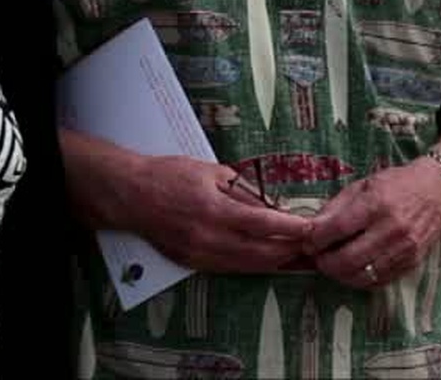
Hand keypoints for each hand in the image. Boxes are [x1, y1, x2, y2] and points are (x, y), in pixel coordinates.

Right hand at [122, 155, 314, 274]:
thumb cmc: (168, 175)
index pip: (262, 223)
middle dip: (287, 250)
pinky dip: (250, 265)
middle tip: (308, 245)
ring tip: (293, 255)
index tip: (309, 228)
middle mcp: (208, 237)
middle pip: (258, 252)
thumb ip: (240, 189)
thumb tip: (267, 205)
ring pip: (245, 265)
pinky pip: (228, 268)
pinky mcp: (191, 263)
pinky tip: (263, 260)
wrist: (130, 195)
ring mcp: (199, 254)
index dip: (290, 228)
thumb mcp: (209, 171)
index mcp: (214, 209)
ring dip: (272, 262)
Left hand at [303, 158, 440, 288]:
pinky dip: (360, 279)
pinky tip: (352, 270)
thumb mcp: (364, 185)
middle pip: (349, 258)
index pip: (339, 228)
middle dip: (325, 262)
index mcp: (377, 203)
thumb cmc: (397, 184)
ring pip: (362, 275)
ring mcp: (404, 249)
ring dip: (340, 274)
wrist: (438, 192)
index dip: (317, 239)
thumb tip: (311, 227)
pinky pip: (379, 281)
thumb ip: (337, 207)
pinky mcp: (411, 262)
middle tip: (317, 258)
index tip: (307, 241)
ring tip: (332, 265)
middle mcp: (392, 228)